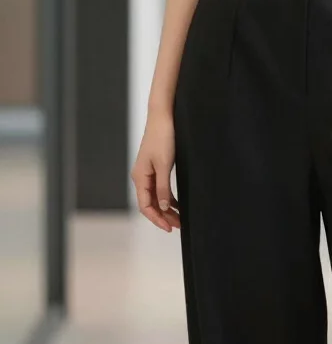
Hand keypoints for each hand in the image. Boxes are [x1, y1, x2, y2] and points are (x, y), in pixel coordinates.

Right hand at [131, 109, 180, 232]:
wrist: (163, 116)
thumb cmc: (163, 137)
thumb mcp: (164, 165)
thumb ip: (163, 187)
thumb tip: (164, 207)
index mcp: (140, 177)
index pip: (145, 206)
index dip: (157, 219)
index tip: (169, 227)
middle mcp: (141, 176)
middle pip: (150, 203)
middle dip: (163, 216)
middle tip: (178, 225)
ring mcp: (148, 172)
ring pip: (155, 196)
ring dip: (166, 208)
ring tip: (179, 218)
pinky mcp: (156, 166)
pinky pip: (159, 188)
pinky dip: (168, 197)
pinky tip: (178, 203)